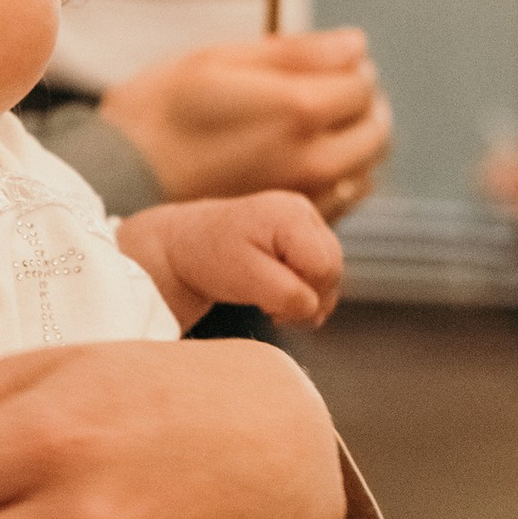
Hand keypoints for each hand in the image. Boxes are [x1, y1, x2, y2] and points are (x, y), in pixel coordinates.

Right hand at [98, 29, 391, 212]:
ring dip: (353, 144)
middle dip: (361, 106)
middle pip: (375, 130)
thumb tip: (357, 46)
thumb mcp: (219, 59)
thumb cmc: (161, 110)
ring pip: (364, 169)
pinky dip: (338, 177)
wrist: (119, 178)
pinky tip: (302, 163)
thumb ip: (297, 52)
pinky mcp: (287, 224)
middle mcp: (311, 158)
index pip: (361, 85)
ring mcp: (303, 196)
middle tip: (330, 92)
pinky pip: (343, 199)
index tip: (327, 64)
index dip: (349, 68)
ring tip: (316, 128)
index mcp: (297, 108)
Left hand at [118, 192, 342, 329]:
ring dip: (306, 295)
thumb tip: (314, 307)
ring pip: (329, 271)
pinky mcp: (301, 232)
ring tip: (270, 300)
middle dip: (307, 297)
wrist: (186, 244)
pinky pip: (319, 267)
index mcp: (291, 215)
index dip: (305, 296)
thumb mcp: (247, 280)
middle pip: (332, 269)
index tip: (269, 307)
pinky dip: (303, 287)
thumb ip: (287, 295)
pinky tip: (277, 292)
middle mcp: (303, 211)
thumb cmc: (211, 259)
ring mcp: (304, 218)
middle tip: (269, 308)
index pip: (324, 269)